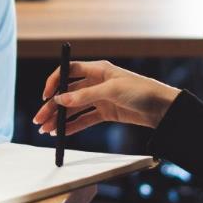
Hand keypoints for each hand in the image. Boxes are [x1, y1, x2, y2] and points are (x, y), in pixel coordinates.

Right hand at [32, 60, 179, 137]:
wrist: (163, 108)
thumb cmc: (141, 91)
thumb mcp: (111, 91)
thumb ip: (85, 95)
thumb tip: (60, 99)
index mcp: (97, 69)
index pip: (68, 72)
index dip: (55, 82)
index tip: (45, 96)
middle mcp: (96, 82)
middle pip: (68, 93)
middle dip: (52, 106)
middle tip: (39, 120)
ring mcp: (100, 98)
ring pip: (74, 108)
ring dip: (60, 118)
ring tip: (46, 130)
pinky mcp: (106, 112)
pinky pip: (85, 119)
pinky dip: (73, 125)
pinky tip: (62, 132)